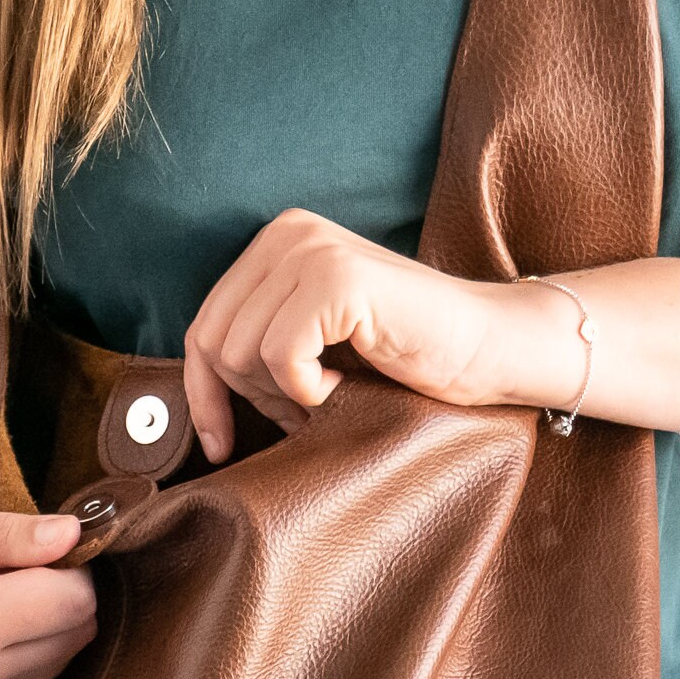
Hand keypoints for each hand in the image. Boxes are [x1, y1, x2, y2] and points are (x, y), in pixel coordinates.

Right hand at [0, 504, 96, 678]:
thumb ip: (8, 533)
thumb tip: (74, 536)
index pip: (74, 598)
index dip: (65, 565)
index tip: (29, 551)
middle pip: (77, 629)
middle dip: (57, 593)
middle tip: (2, 574)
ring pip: (64, 655)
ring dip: (44, 624)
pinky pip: (39, 678)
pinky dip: (26, 651)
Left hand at [181, 209, 589, 461]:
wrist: (487, 350)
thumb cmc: (404, 360)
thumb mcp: (313, 349)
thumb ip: (257, 349)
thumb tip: (191, 400)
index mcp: (275, 242)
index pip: (203, 326)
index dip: (204, 395)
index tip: (220, 445)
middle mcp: (287, 233)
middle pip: (215, 342)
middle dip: (254, 398)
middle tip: (309, 408)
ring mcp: (311, 249)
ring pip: (242, 353)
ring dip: (285, 395)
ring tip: (335, 390)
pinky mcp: (336, 278)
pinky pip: (280, 356)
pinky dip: (307, 389)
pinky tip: (346, 382)